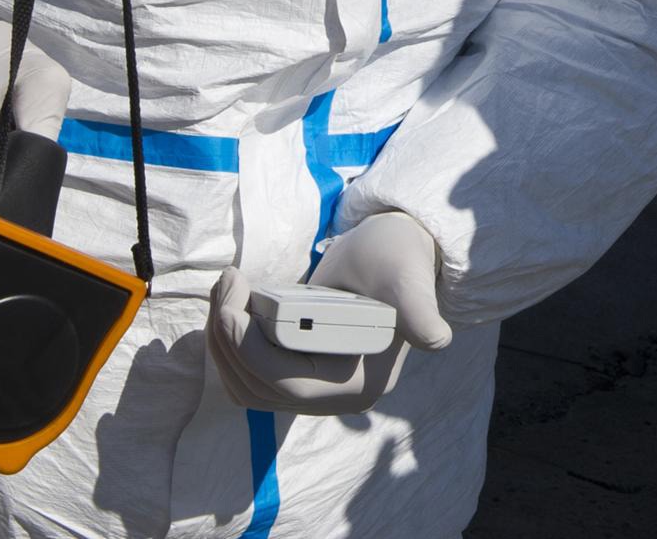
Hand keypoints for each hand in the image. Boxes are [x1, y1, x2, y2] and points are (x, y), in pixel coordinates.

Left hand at [207, 213, 451, 414]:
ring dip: (221, 340)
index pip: (288, 385)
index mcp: (362, 384)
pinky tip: (232, 304)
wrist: (391, 256)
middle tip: (228, 281)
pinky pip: (245, 376)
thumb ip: (419, 310)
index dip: (249, 348)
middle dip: (228, 337)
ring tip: (227, 287)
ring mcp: (311, 391)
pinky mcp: (293, 374)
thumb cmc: (399, 261)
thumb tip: (434, 339)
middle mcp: (334, 399)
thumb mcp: (410, 282)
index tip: (234, 298)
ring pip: (243, 386)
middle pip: (257, 388)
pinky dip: (228, 343)